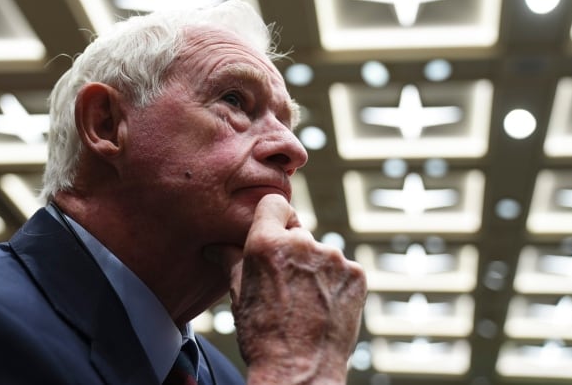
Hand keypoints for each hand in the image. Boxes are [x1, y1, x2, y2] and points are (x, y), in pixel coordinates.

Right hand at [208, 194, 366, 384]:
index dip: (272, 217)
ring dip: (315, 269)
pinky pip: (343, 269)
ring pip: (321, 253)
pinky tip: (324, 307)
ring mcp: (334, 258)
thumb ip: (230, 260)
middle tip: (286, 284)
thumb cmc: (262, 336)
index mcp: (267, 244)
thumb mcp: (237, 296)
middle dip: (292, 251)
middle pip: (298, 232)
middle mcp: (303, 243)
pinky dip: (336, 283)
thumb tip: (215, 246)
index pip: (274, 203)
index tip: (273, 233)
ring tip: (305, 303)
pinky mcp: (356, 274)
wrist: (300, 372)